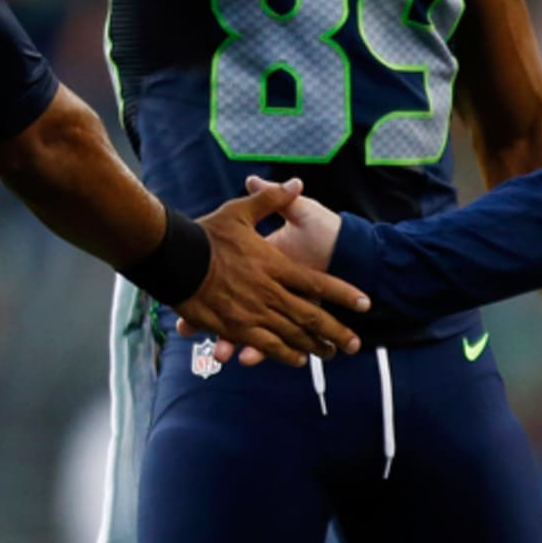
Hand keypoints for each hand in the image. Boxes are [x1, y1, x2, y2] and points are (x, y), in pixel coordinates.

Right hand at [173, 178, 367, 369]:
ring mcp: (253, 313)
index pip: (318, 284)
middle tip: (353, 345)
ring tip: (330, 355)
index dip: (343, 294)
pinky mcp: (234, 327)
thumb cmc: (208, 233)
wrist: (175, 258)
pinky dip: (282, 354)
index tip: (366, 304)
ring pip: (291, 336)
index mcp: (276, 265)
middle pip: (310, 317)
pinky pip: (264, 345)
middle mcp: (269, 293)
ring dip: (312, 348)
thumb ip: (273, 199)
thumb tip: (296, 181)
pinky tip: (295, 360)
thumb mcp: (242, 211)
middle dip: (334, 332)